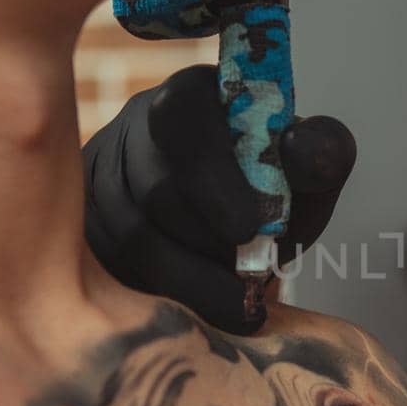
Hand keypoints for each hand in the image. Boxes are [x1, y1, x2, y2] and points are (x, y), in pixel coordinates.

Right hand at [83, 64, 356, 333]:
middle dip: (211, 243)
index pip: (180, 118)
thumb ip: (320, 157)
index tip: (251, 230)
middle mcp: (133, 131)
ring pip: (132, 236)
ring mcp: (100, 179)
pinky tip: (202, 308)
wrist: (237, 232)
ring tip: (239, 302)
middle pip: (156, 190)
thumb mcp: (307, 175)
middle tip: (253, 276)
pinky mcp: (86, 230)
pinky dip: (164, 296)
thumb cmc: (272, 195)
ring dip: (193, 279)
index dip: (213, 178)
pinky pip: (113, 270)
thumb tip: (305, 147)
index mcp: (191, 97)